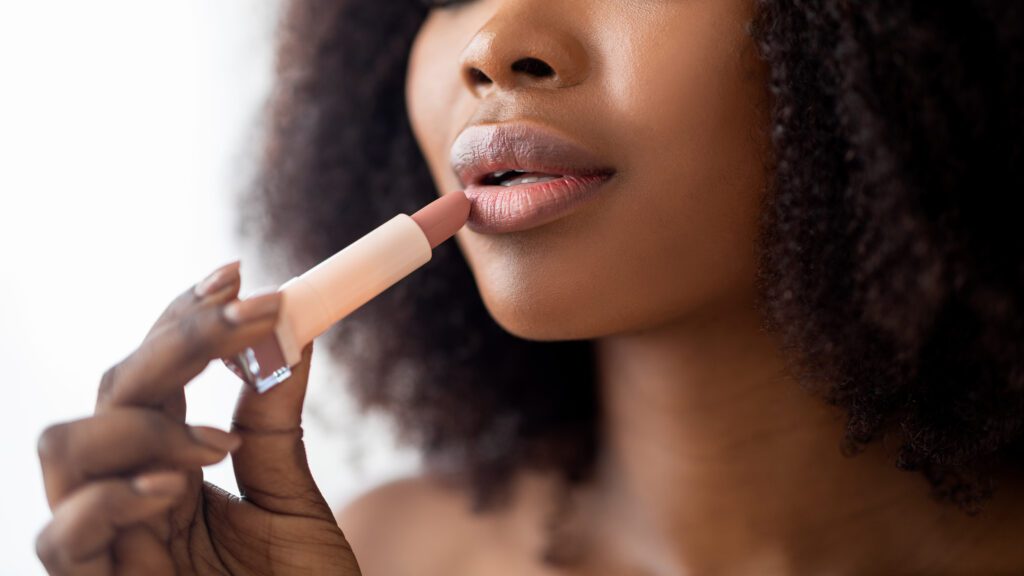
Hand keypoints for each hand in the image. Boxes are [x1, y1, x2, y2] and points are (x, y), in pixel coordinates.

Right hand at [35, 261, 360, 574]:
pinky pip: (60, 538)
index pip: (152, 376)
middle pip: (110, 393)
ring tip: (219, 441)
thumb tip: (295, 332)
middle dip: (176, 343)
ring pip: (63, 447)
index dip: (183, 320)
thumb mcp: (292, 502)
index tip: (239, 273)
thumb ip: (275, 425)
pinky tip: (179, 484)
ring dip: (143, 418)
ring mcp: (104, 548)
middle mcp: (127, 499)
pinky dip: (113, 497)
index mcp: (168, 470)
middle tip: (250, 315)